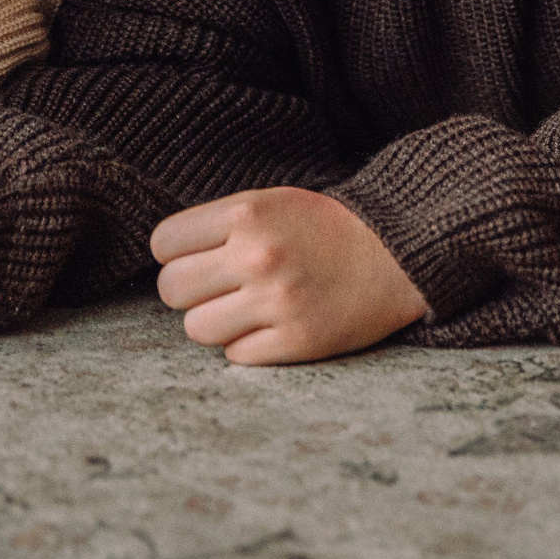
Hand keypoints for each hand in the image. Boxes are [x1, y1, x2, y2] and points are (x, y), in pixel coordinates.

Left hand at [151, 187, 428, 365]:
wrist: (395, 255)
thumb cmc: (324, 228)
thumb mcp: (271, 203)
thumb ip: (218, 226)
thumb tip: (164, 261)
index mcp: (247, 213)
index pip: (164, 243)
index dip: (175, 253)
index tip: (197, 257)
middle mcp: (257, 255)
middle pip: (171, 289)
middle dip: (190, 291)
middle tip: (221, 287)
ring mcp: (276, 301)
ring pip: (197, 328)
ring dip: (216, 322)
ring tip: (246, 308)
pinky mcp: (296, 341)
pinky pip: (235, 355)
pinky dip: (247, 345)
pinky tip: (272, 325)